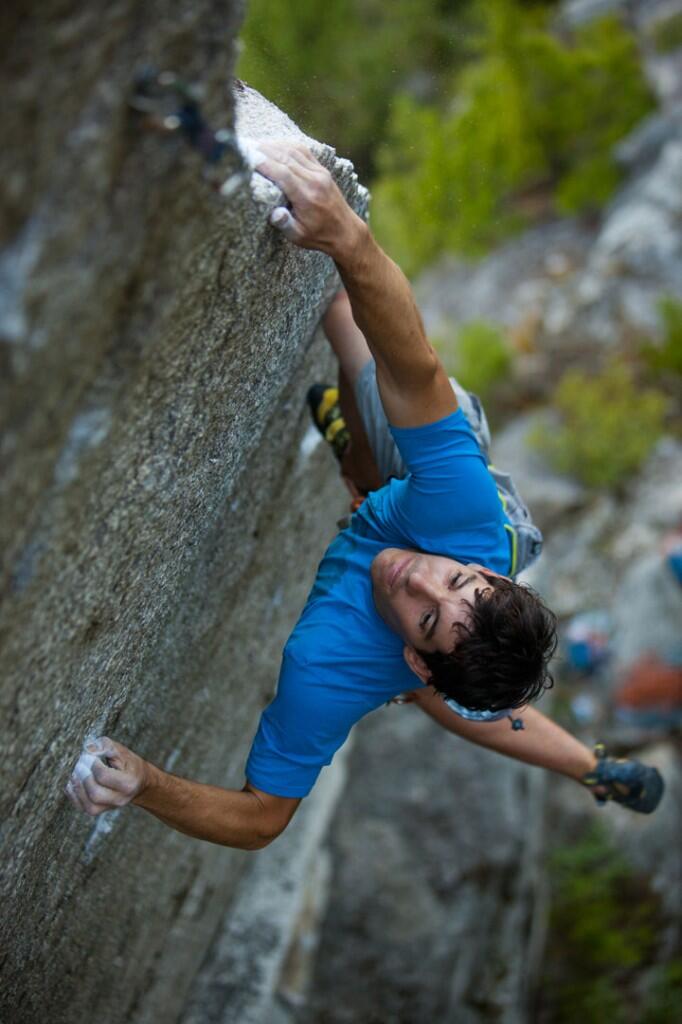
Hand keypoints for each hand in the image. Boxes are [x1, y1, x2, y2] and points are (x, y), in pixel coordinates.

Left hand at [65, 736, 148, 816]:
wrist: (138, 782)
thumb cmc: (129, 764)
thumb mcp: (122, 752)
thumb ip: (106, 746)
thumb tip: (88, 749)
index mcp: (129, 782)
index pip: (104, 776)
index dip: (92, 765)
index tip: (88, 755)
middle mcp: (120, 799)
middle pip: (95, 794)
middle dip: (83, 777)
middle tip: (79, 764)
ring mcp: (110, 807)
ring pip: (88, 805)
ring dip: (77, 787)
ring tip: (74, 772)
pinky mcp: (100, 810)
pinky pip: (82, 808)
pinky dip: (73, 795)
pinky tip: (73, 782)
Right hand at [249, 139, 365, 261]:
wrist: (345, 232)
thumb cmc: (319, 236)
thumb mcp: (299, 237)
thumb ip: (285, 225)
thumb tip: (274, 214)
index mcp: (308, 197)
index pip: (283, 173)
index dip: (264, 162)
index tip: (247, 156)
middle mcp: (315, 180)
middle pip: (286, 157)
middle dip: (264, 150)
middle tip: (245, 145)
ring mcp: (320, 173)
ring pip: (294, 151)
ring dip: (274, 145)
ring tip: (255, 144)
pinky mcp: (322, 170)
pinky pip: (303, 151)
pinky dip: (286, 146)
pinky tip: (274, 145)